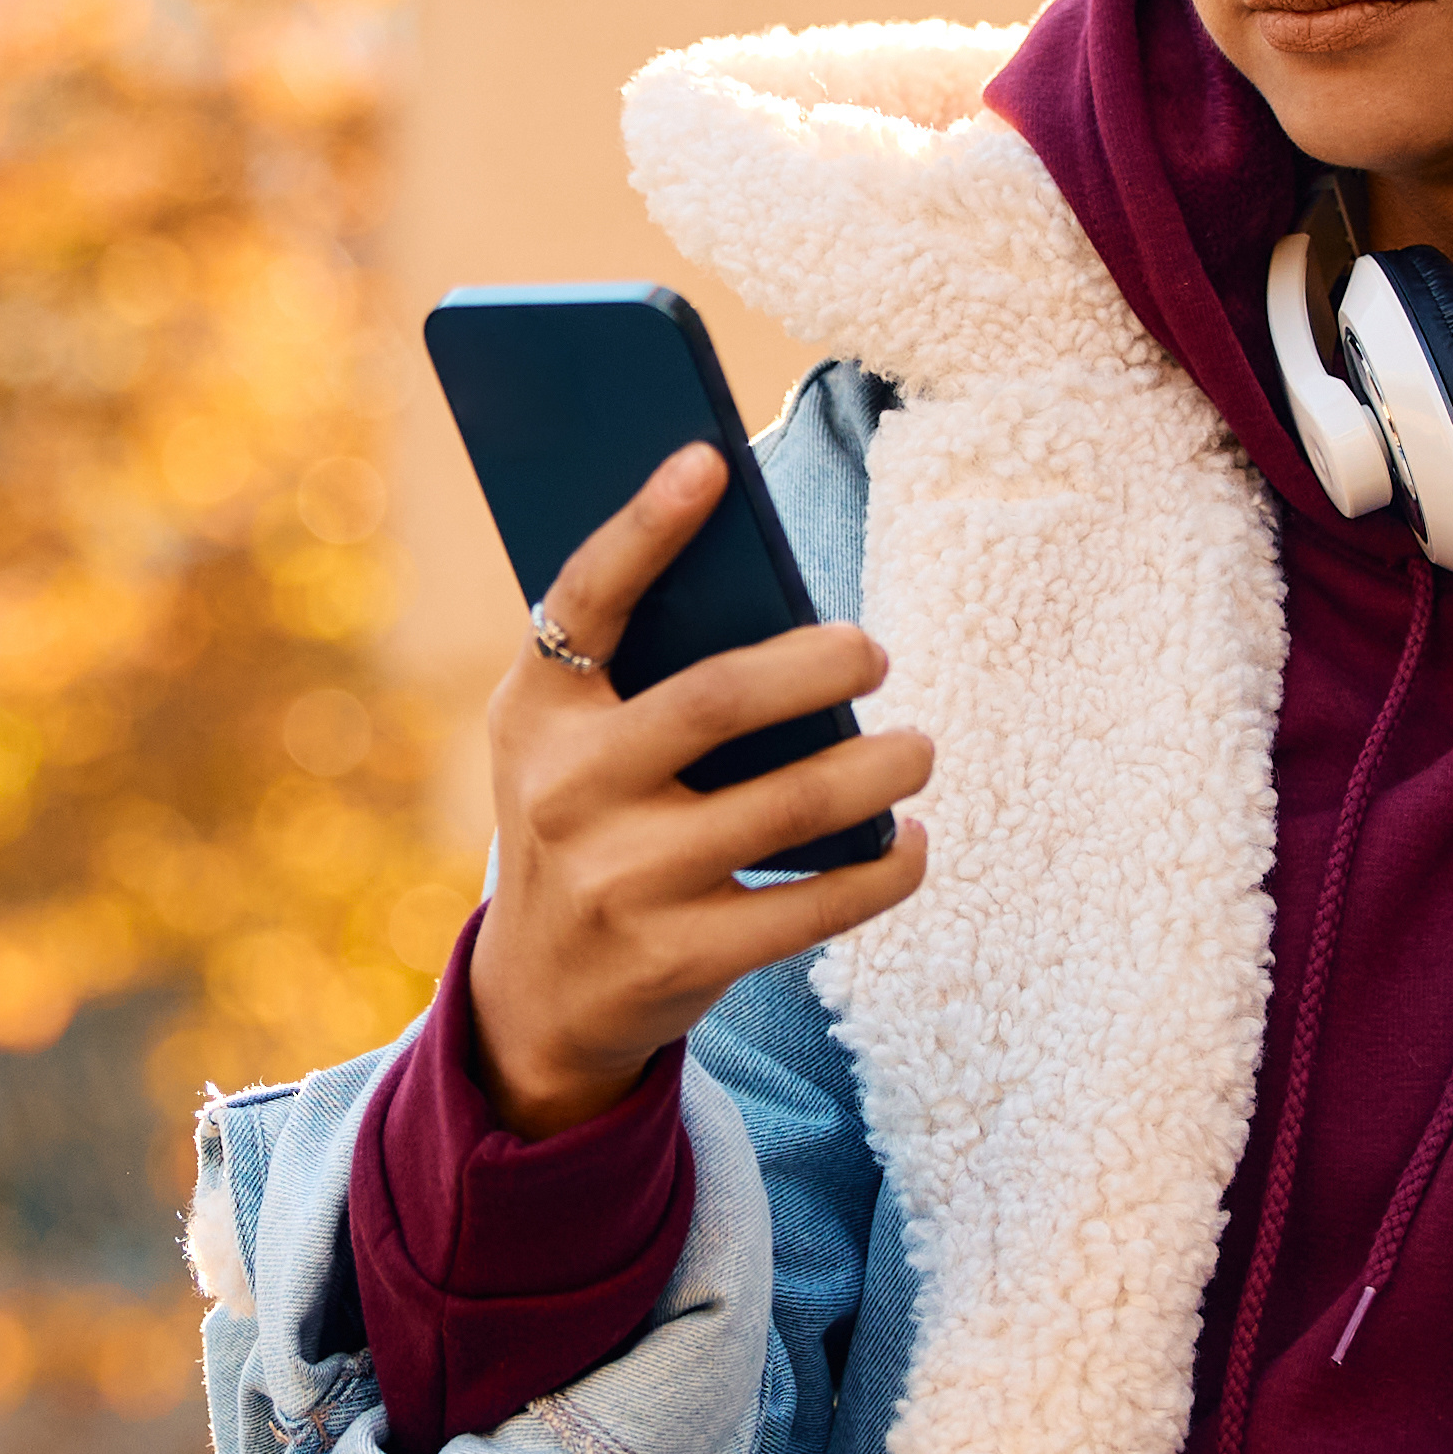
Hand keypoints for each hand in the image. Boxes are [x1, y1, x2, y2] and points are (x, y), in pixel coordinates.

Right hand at [467, 446, 934, 1135]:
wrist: (542, 991)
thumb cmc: (587, 824)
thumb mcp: (572, 742)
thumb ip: (640, 674)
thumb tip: (783, 603)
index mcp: (536, 711)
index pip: (583, 601)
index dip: (643, 527)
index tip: (707, 461)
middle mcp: (564, 792)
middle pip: (717, 700)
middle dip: (821, 665)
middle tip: (876, 652)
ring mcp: (620, 882)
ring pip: (788, 805)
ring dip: (878, 770)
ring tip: (917, 749)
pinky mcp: (677, 957)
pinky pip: (812, 907)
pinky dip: (883, 869)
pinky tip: (910, 842)